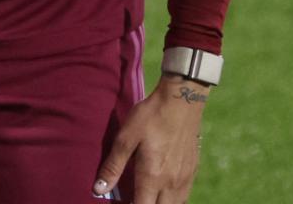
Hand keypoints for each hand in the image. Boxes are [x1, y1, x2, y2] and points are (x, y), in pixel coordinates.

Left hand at [93, 74, 207, 203]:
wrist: (182, 99)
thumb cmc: (151, 116)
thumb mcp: (126, 137)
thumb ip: (113, 166)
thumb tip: (99, 190)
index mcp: (152, 177)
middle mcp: (171, 183)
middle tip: (134, 199)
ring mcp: (184, 177)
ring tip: (149, 197)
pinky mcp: (193, 169)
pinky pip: (184, 195)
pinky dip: (173, 199)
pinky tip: (165, 190)